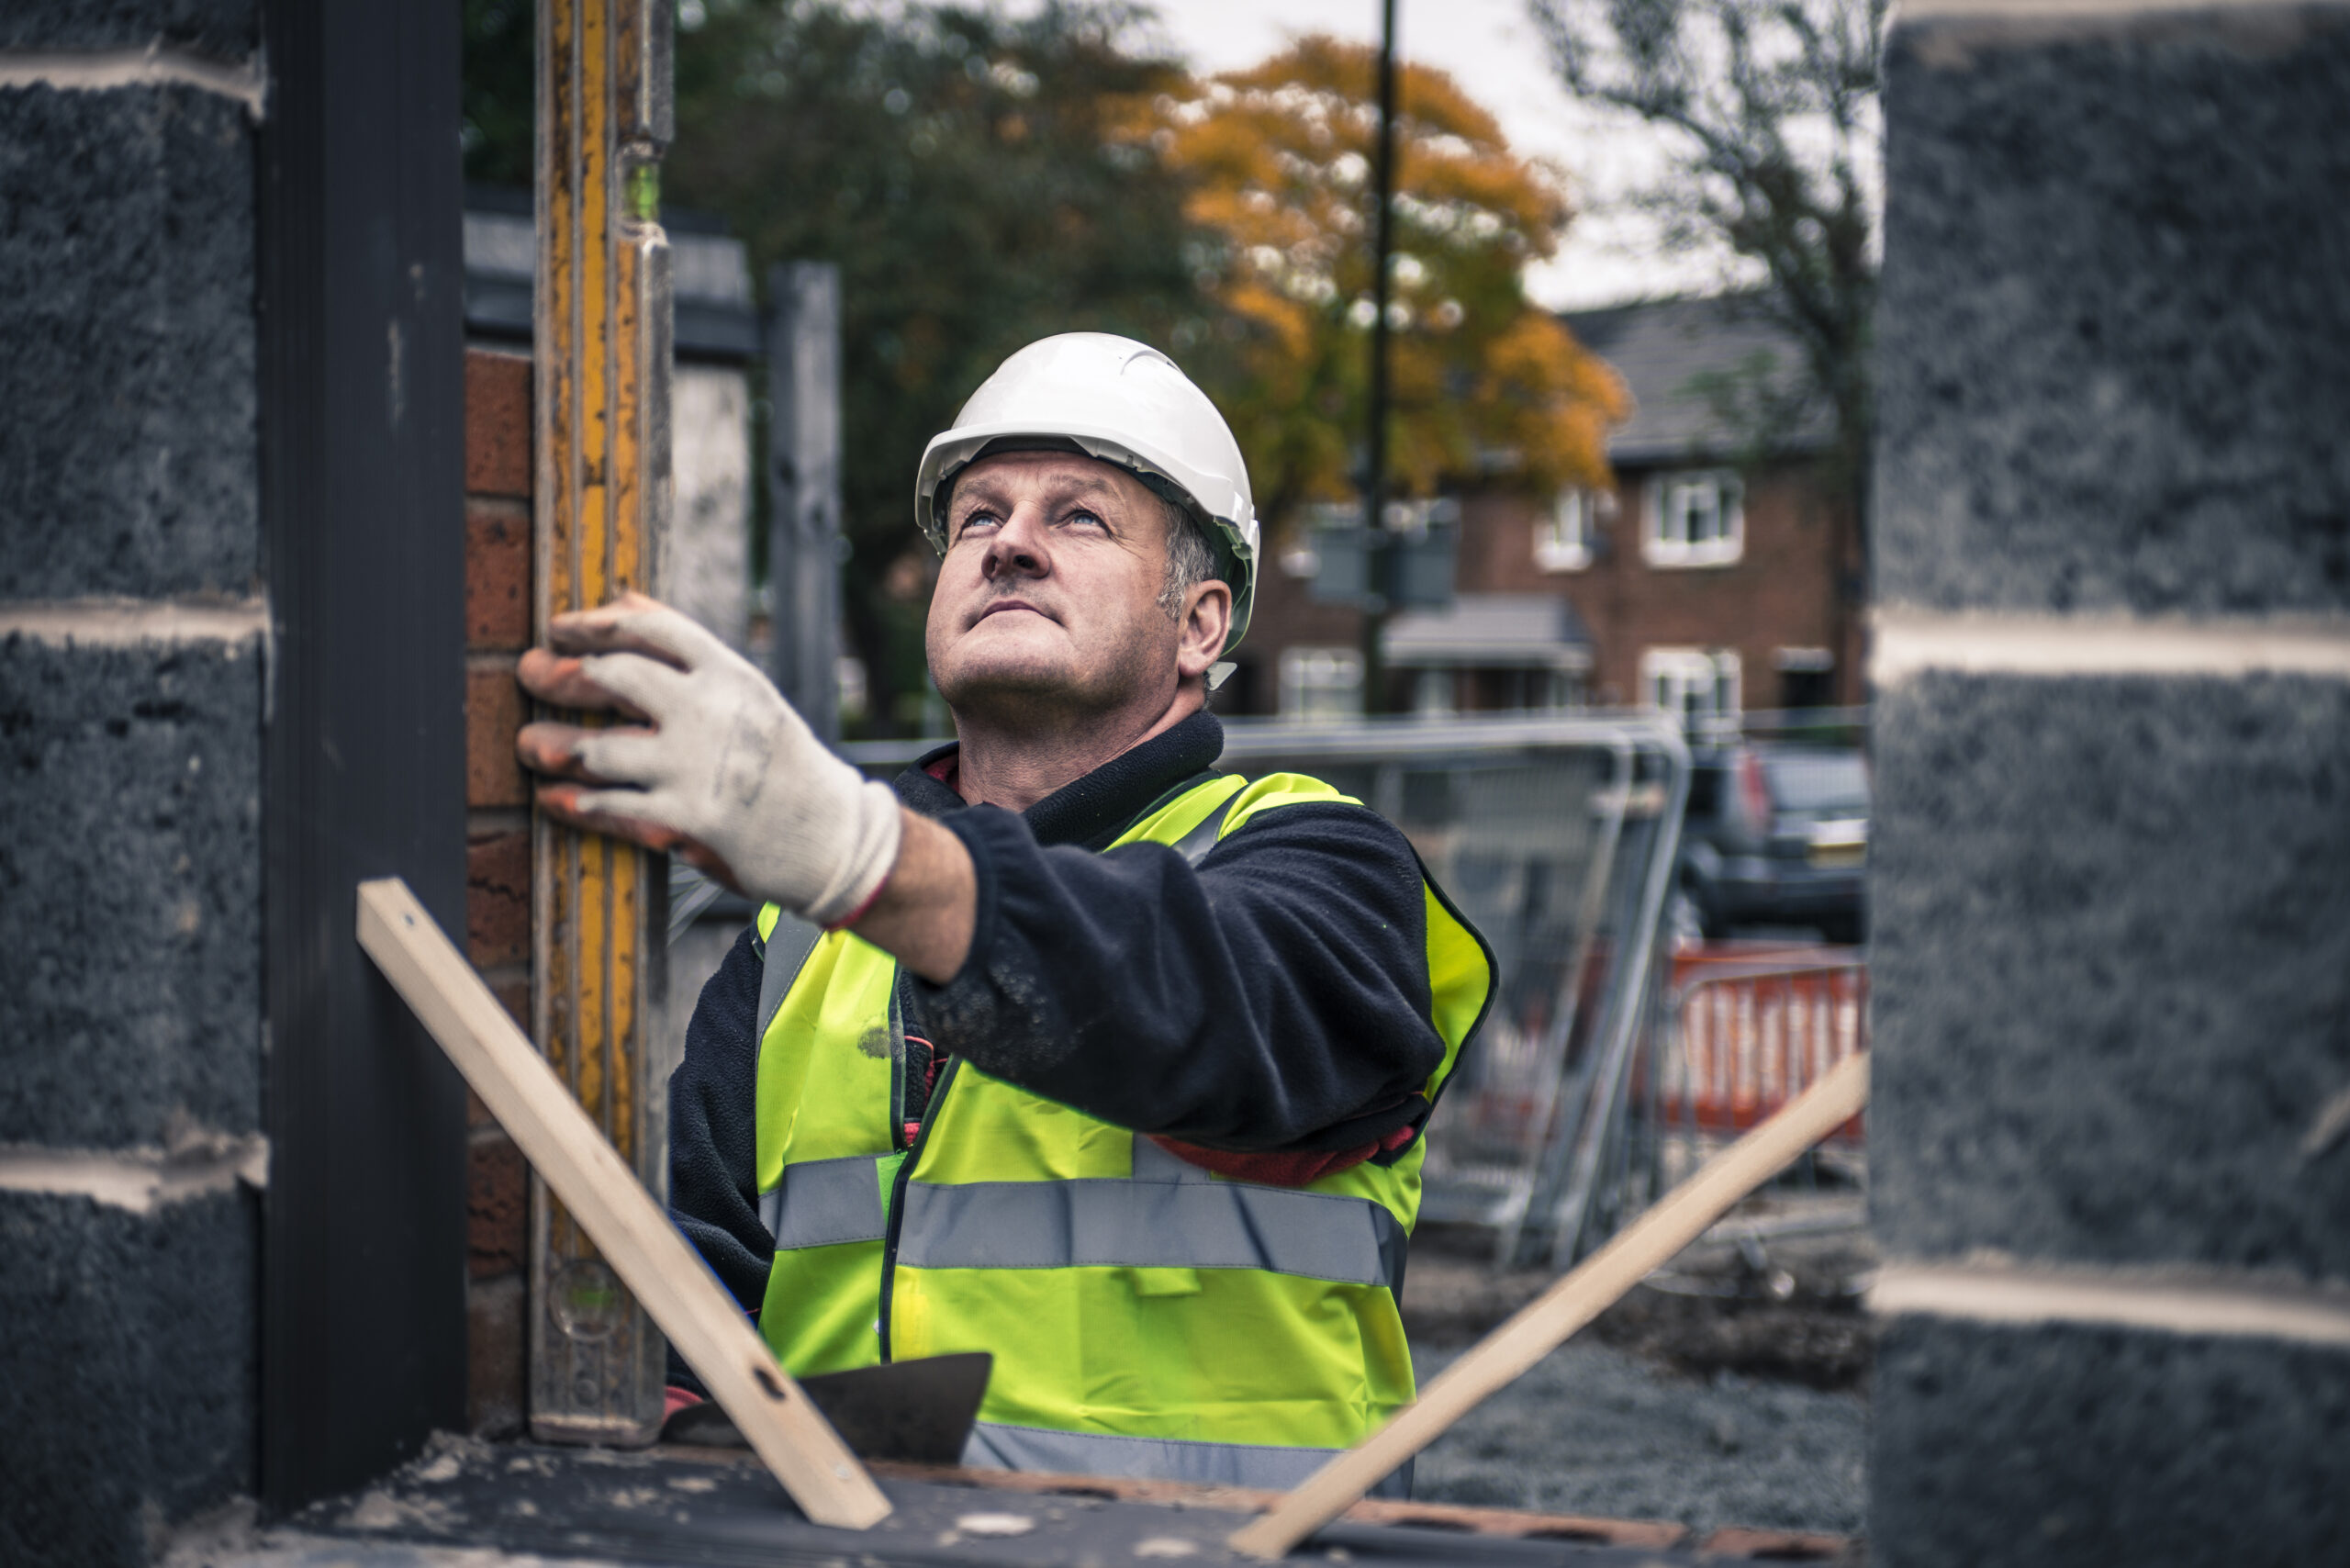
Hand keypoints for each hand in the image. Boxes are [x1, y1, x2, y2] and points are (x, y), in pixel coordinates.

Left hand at [515, 593, 901, 927]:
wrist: (833, 835)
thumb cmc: (782, 760)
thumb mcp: (748, 694)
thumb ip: (687, 652)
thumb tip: (624, 596)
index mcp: (730, 675)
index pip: (651, 629)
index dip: (595, 623)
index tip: (558, 628)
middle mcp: (712, 713)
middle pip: (613, 678)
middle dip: (560, 675)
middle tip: (529, 673)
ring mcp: (697, 768)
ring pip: (598, 749)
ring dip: (552, 744)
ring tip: (530, 743)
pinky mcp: (687, 820)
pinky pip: (612, 807)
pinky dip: (574, 802)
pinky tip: (555, 797)